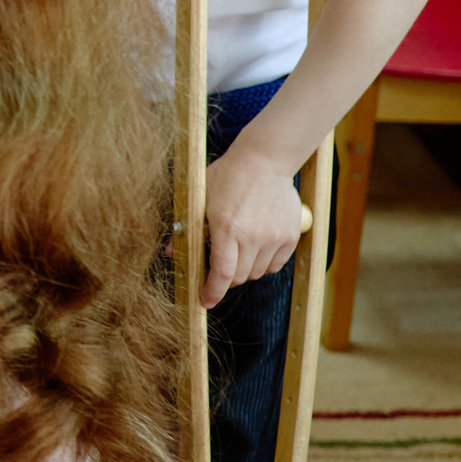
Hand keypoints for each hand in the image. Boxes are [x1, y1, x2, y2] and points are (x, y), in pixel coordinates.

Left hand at [202, 141, 307, 306]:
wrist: (264, 160)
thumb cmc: (227, 176)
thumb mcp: (200, 198)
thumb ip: (188, 228)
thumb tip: (170, 252)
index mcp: (227, 228)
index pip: (222, 274)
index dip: (212, 292)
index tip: (205, 300)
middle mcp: (253, 237)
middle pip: (238, 277)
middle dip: (225, 278)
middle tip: (218, 268)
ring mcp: (274, 238)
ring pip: (256, 273)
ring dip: (244, 269)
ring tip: (237, 250)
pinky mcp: (290, 236)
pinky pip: (275, 265)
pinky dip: (263, 264)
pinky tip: (256, 247)